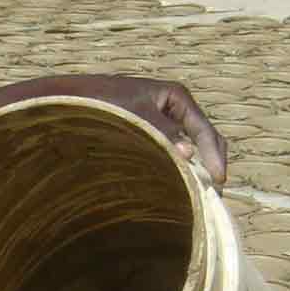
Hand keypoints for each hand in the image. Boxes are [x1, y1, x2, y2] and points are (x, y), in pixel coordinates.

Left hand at [71, 75, 228, 185]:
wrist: (72, 99)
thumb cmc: (103, 104)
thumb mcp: (136, 117)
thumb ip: (163, 134)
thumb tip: (189, 155)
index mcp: (177, 97)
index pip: (205, 130)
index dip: (213, 157)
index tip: (217, 181)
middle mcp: (175, 108)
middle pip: (204, 139)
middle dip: (210, 164)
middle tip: (212, 194)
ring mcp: (165, 120)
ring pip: (190, 148)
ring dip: (195, 168)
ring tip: (198, 193)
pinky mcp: (152, 133)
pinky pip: (174, 151)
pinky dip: (179, 167)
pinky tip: (178, 184)